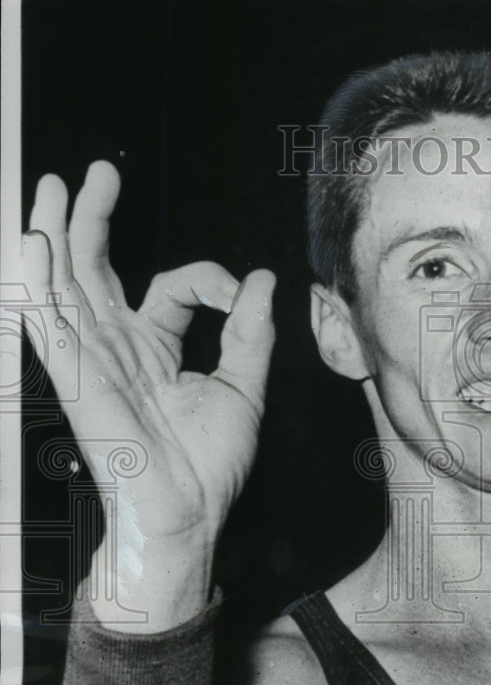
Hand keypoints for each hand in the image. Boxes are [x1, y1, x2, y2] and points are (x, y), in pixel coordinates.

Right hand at [23, 161, 275, 627]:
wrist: (189, 511)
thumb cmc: (211, 463)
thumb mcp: (244, 386)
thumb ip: (250, 332)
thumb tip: (263, 279)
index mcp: (156, 350)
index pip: (170, 287)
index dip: (208, 278)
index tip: (240, 292)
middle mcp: (118, 350)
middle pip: (95, 271)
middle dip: (94, 220)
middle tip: (98, 173)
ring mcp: (93, 362)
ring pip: (65, 285)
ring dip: (56, 234)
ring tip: (55, 186)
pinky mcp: (77, 379)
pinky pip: (50, 323)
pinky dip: (39, 280)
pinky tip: (34, 240)